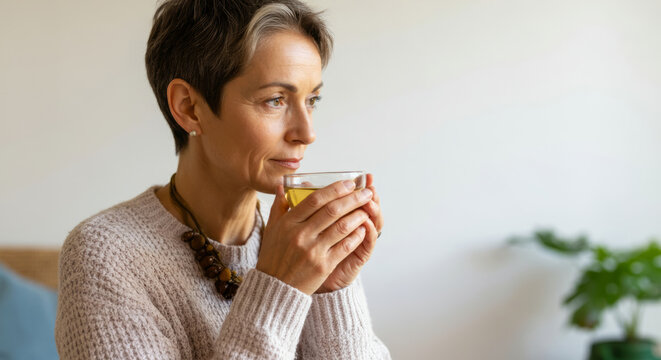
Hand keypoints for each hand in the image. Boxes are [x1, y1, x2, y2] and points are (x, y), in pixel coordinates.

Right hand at [256, 179, 372, 294]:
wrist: (275, 288)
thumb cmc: (274, 257)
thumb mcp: (272, 229)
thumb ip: (279, 206)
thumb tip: (281, 186)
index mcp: (288, 223)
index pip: (315, 199)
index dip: (335, 189)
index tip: (349, 183)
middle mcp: (301, 234)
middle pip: (332, 210)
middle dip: (353, 199)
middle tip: (365, 192)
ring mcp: (313, 251)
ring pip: (341, 227)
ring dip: (358, 216)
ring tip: (367, 209)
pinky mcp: (323, 266)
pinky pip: (344, 247)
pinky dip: (356, 236)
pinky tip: (363, 229)